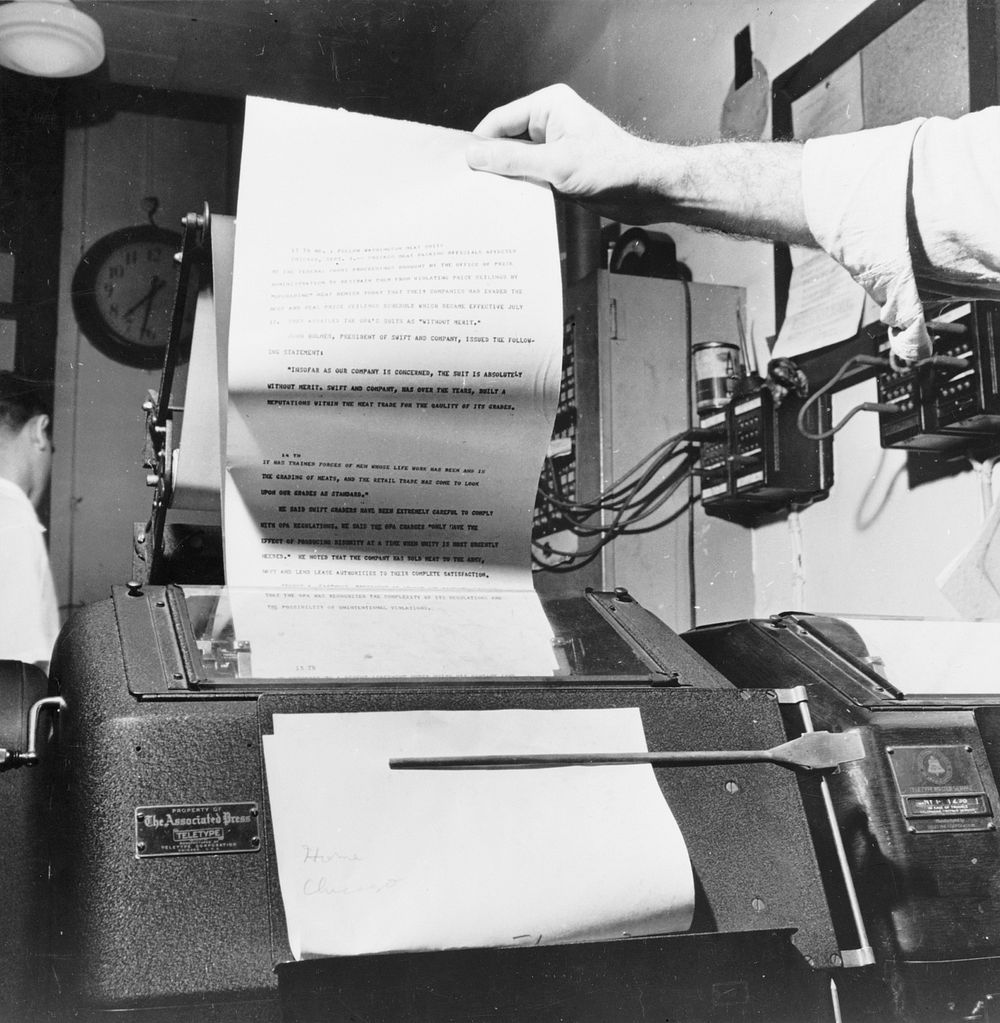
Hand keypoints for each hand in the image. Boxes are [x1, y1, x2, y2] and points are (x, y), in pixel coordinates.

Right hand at [466, 84, 670, 224]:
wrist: (647, 191)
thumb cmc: (612, 168)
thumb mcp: (557, 164)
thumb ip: (513, 160)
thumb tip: (474, 156)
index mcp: (548, 106)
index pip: (499, 121)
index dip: (480, 145)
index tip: (462, 170)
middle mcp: (550, 123)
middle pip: (506, 143)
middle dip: (492, 165)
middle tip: (473, 190)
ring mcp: (555, 148)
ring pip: (517, 165)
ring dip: (508, 182)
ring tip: (489, 201)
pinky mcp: (560, 171)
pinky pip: (531, 179)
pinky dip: (522, 192)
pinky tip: (511, 207)